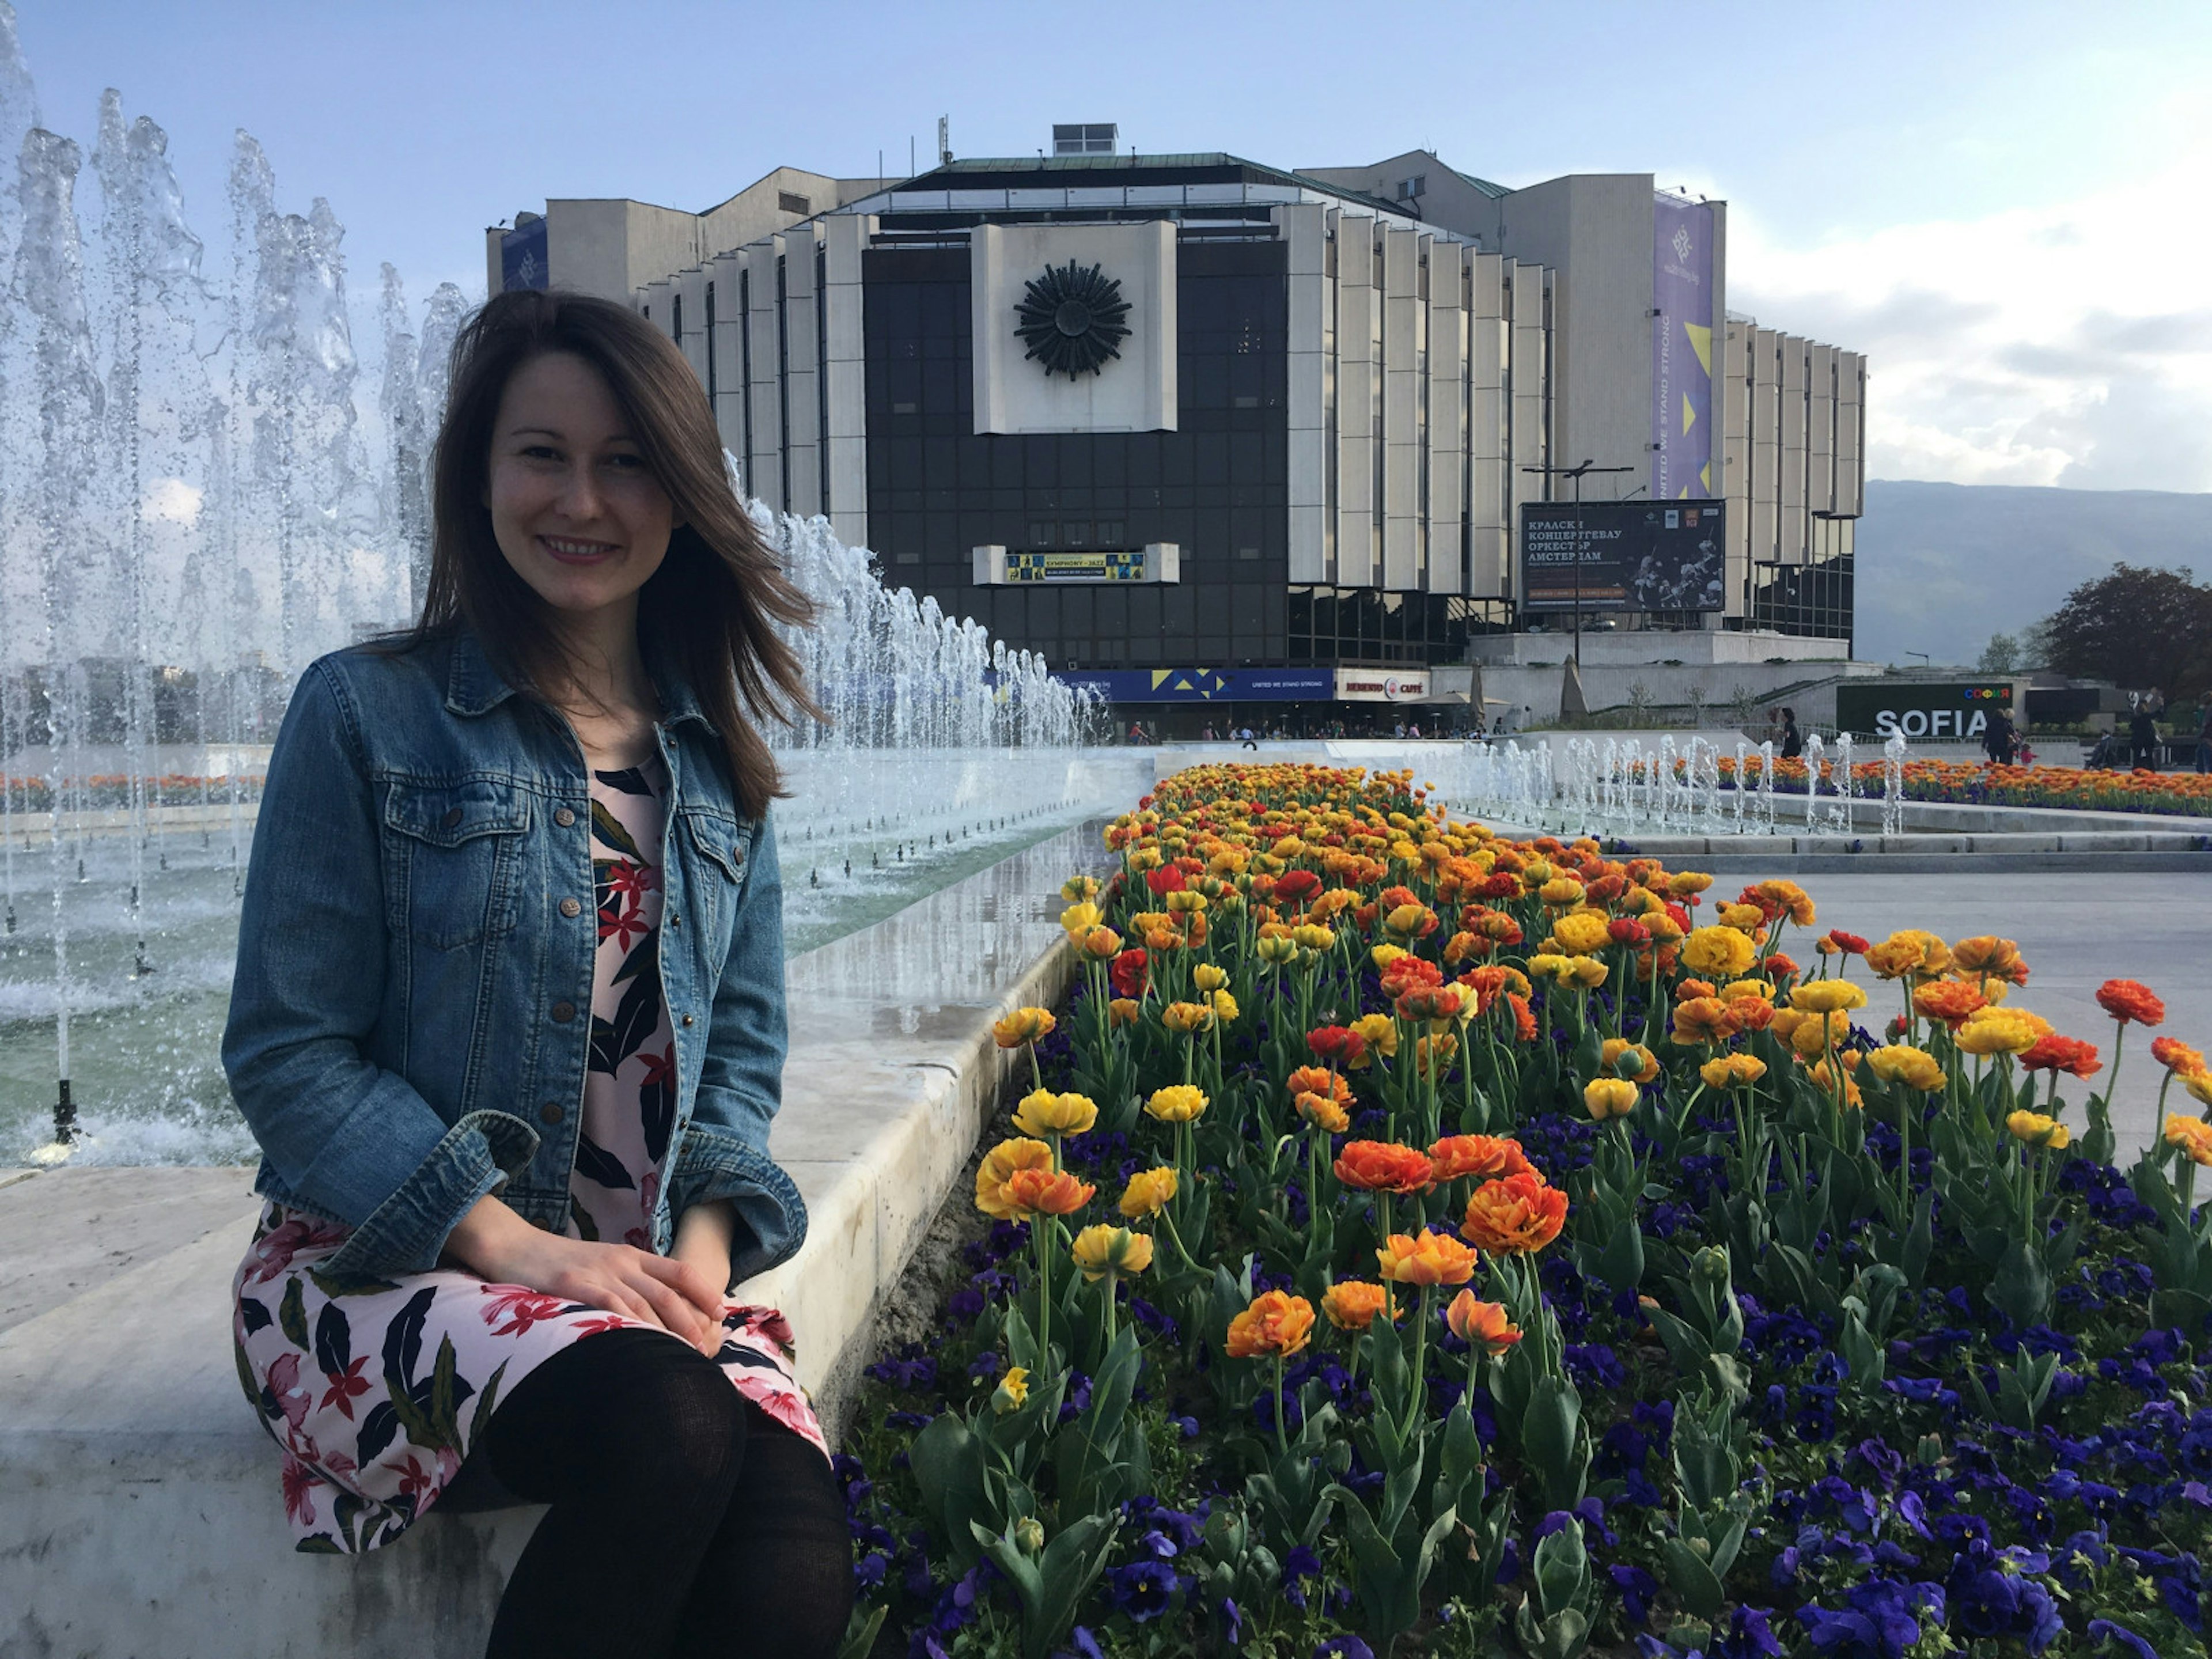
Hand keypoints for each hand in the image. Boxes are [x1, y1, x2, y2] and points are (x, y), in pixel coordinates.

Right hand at [444, 1196, 725, 1353]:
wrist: (514, 1247)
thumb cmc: (558, 1264)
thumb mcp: (601, 1267)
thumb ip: (627, 1283)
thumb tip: (654, 1313)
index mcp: (631, 1256)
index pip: (679, 1270)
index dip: (704, 1291)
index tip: (721, 1313)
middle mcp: (622, 1262)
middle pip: (668, 1292)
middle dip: (690, 1322)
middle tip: (704, 1349)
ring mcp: (599, 1272)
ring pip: (644, 1303)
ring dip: (665, 1332)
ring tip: (681, 1357)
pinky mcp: (574, 1285)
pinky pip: (610, 1306)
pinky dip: (629, 1326)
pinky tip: (640, 1346)